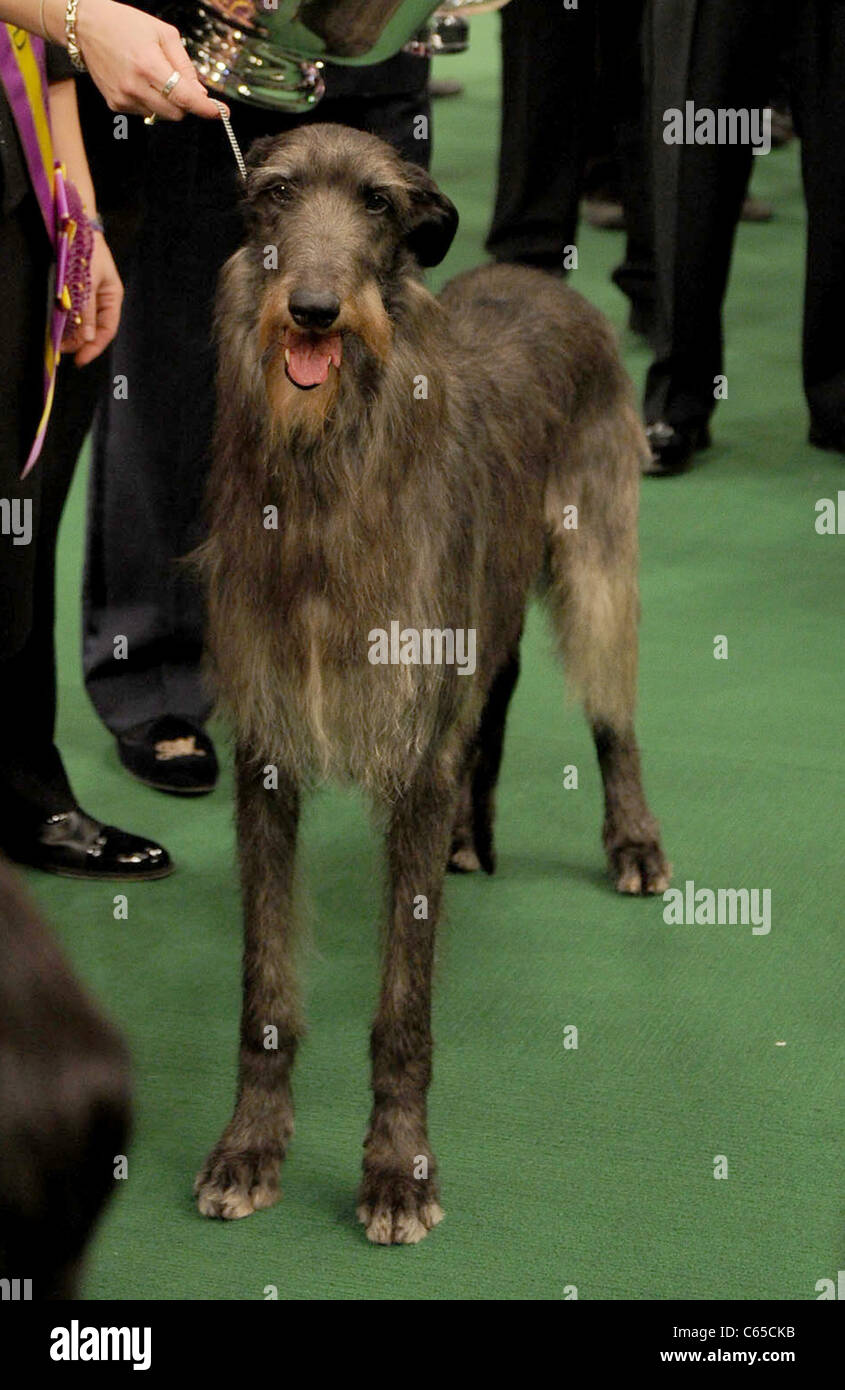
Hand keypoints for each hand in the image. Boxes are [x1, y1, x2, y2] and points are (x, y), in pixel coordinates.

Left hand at [63, 232, 122, 366]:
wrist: (76, 226)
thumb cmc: (88, 251)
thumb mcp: (88, 283)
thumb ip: (88, 311)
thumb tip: (89, 339)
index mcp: (112, 298)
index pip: (107, 330)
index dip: (95, 347)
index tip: (80, 360)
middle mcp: (103, 300)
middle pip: (95, 330)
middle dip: (80, 342)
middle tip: (63, 351)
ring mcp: (90, 296)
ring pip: (83, 323)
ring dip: (72, 334)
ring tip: (59, 342)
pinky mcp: (77, 292)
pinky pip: (74, 313)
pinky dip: (67, 322)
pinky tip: (59, 327)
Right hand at [71, 0, 226, 120]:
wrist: (87, 26)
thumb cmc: (126, 25)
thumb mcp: (163, 34)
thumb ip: (184, 64)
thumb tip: (200, 92)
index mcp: (148, 64)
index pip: (184, 97)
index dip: (205, 108)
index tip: (220, 113)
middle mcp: (134, 86)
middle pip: (176, 113)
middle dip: (186, 103)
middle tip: (183, 85)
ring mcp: (123, 98)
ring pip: (162, 115)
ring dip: (167, 102)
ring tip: (154, 76)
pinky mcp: (115, 104)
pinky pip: (145, 112)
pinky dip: (150, 101)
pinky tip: (140, 81)